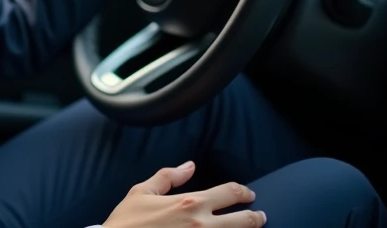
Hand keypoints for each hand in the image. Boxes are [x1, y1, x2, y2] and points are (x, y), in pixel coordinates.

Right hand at [102, 161, 265, 227]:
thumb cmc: (125, 224)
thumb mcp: (141, 192)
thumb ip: (168, 177)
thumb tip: (188, 165)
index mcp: (190, 203)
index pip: (229, 193)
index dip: (244, 192)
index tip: (249, 195)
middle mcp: (202, 225)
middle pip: (243, 221)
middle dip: (256, 217)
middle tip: (260, 216)